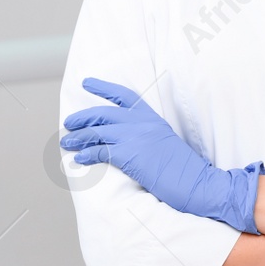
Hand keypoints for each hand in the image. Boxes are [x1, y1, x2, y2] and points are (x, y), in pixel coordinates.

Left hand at [60, 77, 264, 233]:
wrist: (197, 183)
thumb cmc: (182, 169)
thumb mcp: (165, 142)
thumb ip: (146, 134)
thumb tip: (125, 139)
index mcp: (151, 117)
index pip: (123, 95)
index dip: (102, 87)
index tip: (86, 82)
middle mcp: (142, 123)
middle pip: (103, 113)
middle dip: (82, 117)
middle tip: (69, 123)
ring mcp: (135, 138)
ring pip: (97, 132)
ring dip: (78, 137)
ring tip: (67, 142)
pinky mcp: (130, 156)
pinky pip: (100, 151)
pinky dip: (86, 154)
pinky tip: (79, 158)